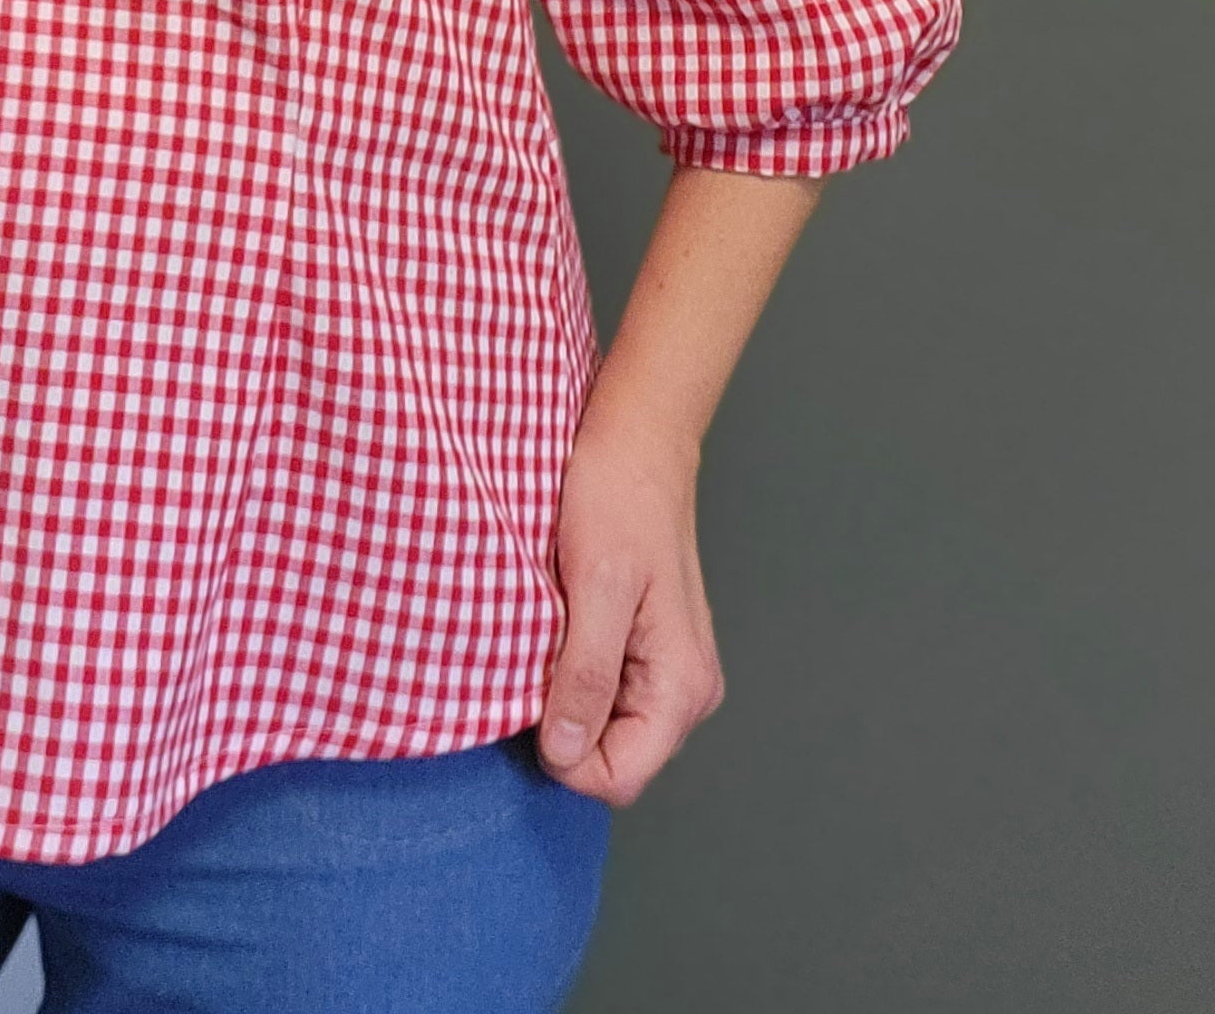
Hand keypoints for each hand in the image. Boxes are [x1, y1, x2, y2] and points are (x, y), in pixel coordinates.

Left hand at [535, 417, 725, 805]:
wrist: (636, 437)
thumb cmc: (619, 495)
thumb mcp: (596, 584)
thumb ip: (586, 674)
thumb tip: (565, 754)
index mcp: (682, 685)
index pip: (619, 777)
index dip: (564, 757)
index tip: (527, 697)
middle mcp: (687, 690)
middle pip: (614, 758)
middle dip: (563, 725)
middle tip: (532, 655)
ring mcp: (670, 669)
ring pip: (606, 727)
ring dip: (565, 694)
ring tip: (545, 633)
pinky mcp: (649, 647)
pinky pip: (606, 691)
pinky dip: (572, 670)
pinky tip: (557, 625)